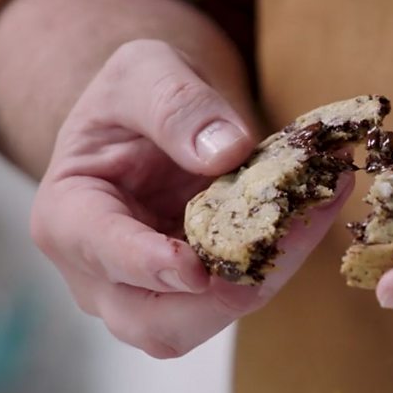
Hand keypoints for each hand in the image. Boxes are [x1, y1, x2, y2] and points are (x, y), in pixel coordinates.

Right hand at [31, 40, 348, 357]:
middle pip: (156, 321)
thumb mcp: (145, 71)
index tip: (195, 268)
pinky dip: (285, 258)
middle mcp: (103, 271)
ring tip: (320, 204)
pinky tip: (323, 203)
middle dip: (226, 293)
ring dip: (270, 275)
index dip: (148, 266)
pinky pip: (242, 292)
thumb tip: (225, 152)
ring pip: (206, 320)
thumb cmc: (137, 92)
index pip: (100, 253)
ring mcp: (150, 290)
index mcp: (69, 215)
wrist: (158, 113)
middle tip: (292, 235)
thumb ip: (175, 104)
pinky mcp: (199, 289)